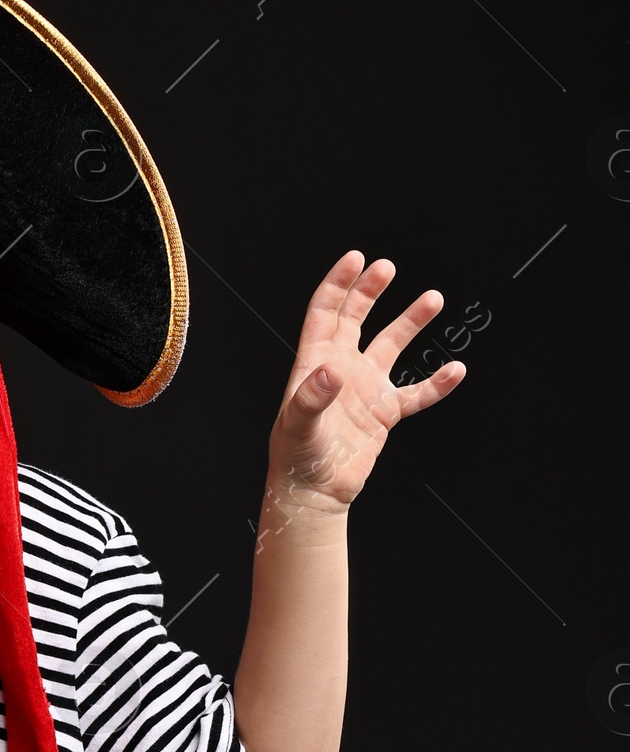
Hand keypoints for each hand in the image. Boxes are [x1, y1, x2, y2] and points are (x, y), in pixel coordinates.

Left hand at [266, 252, 464, 518]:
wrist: (314, 492)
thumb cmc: (296, 458)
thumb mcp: (298, 425)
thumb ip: (311, 397)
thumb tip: (330, 370)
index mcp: (314, 362)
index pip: (325, 312)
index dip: (339, 285)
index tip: (356, 259)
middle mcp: (341, 368)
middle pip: (356, 318)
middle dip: (370, 291)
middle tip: (387, 267)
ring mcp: (364, 388)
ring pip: (392, 346)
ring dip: (410, 322)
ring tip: (433, 297)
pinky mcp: (383, 412)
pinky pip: (416, 392)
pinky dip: (436, 383)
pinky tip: (455, 370)